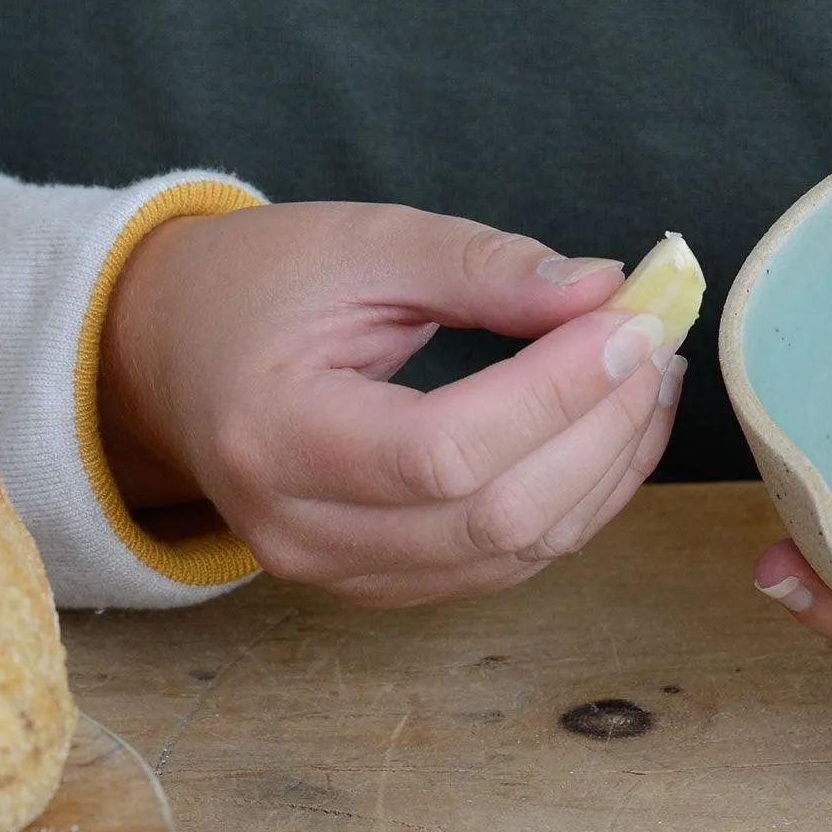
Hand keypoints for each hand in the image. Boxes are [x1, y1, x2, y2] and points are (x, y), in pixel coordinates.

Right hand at [98, 202, 684, 606]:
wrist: (176, 360)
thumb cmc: (258, 289)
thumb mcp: (361, 244)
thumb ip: (482, 267)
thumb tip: (605, 291)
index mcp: (275, 437)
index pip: (443, 450)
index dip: (555, 393)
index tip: (630, 322)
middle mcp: (298, 532)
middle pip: (490, 518)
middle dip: (599, 432)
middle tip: (655, 347)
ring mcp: (335, 575)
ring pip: (511, 556)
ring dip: (603, 474)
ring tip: (646, 382)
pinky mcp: (375, 587)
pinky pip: (499, 569)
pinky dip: (571, 507)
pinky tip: (607, 437)